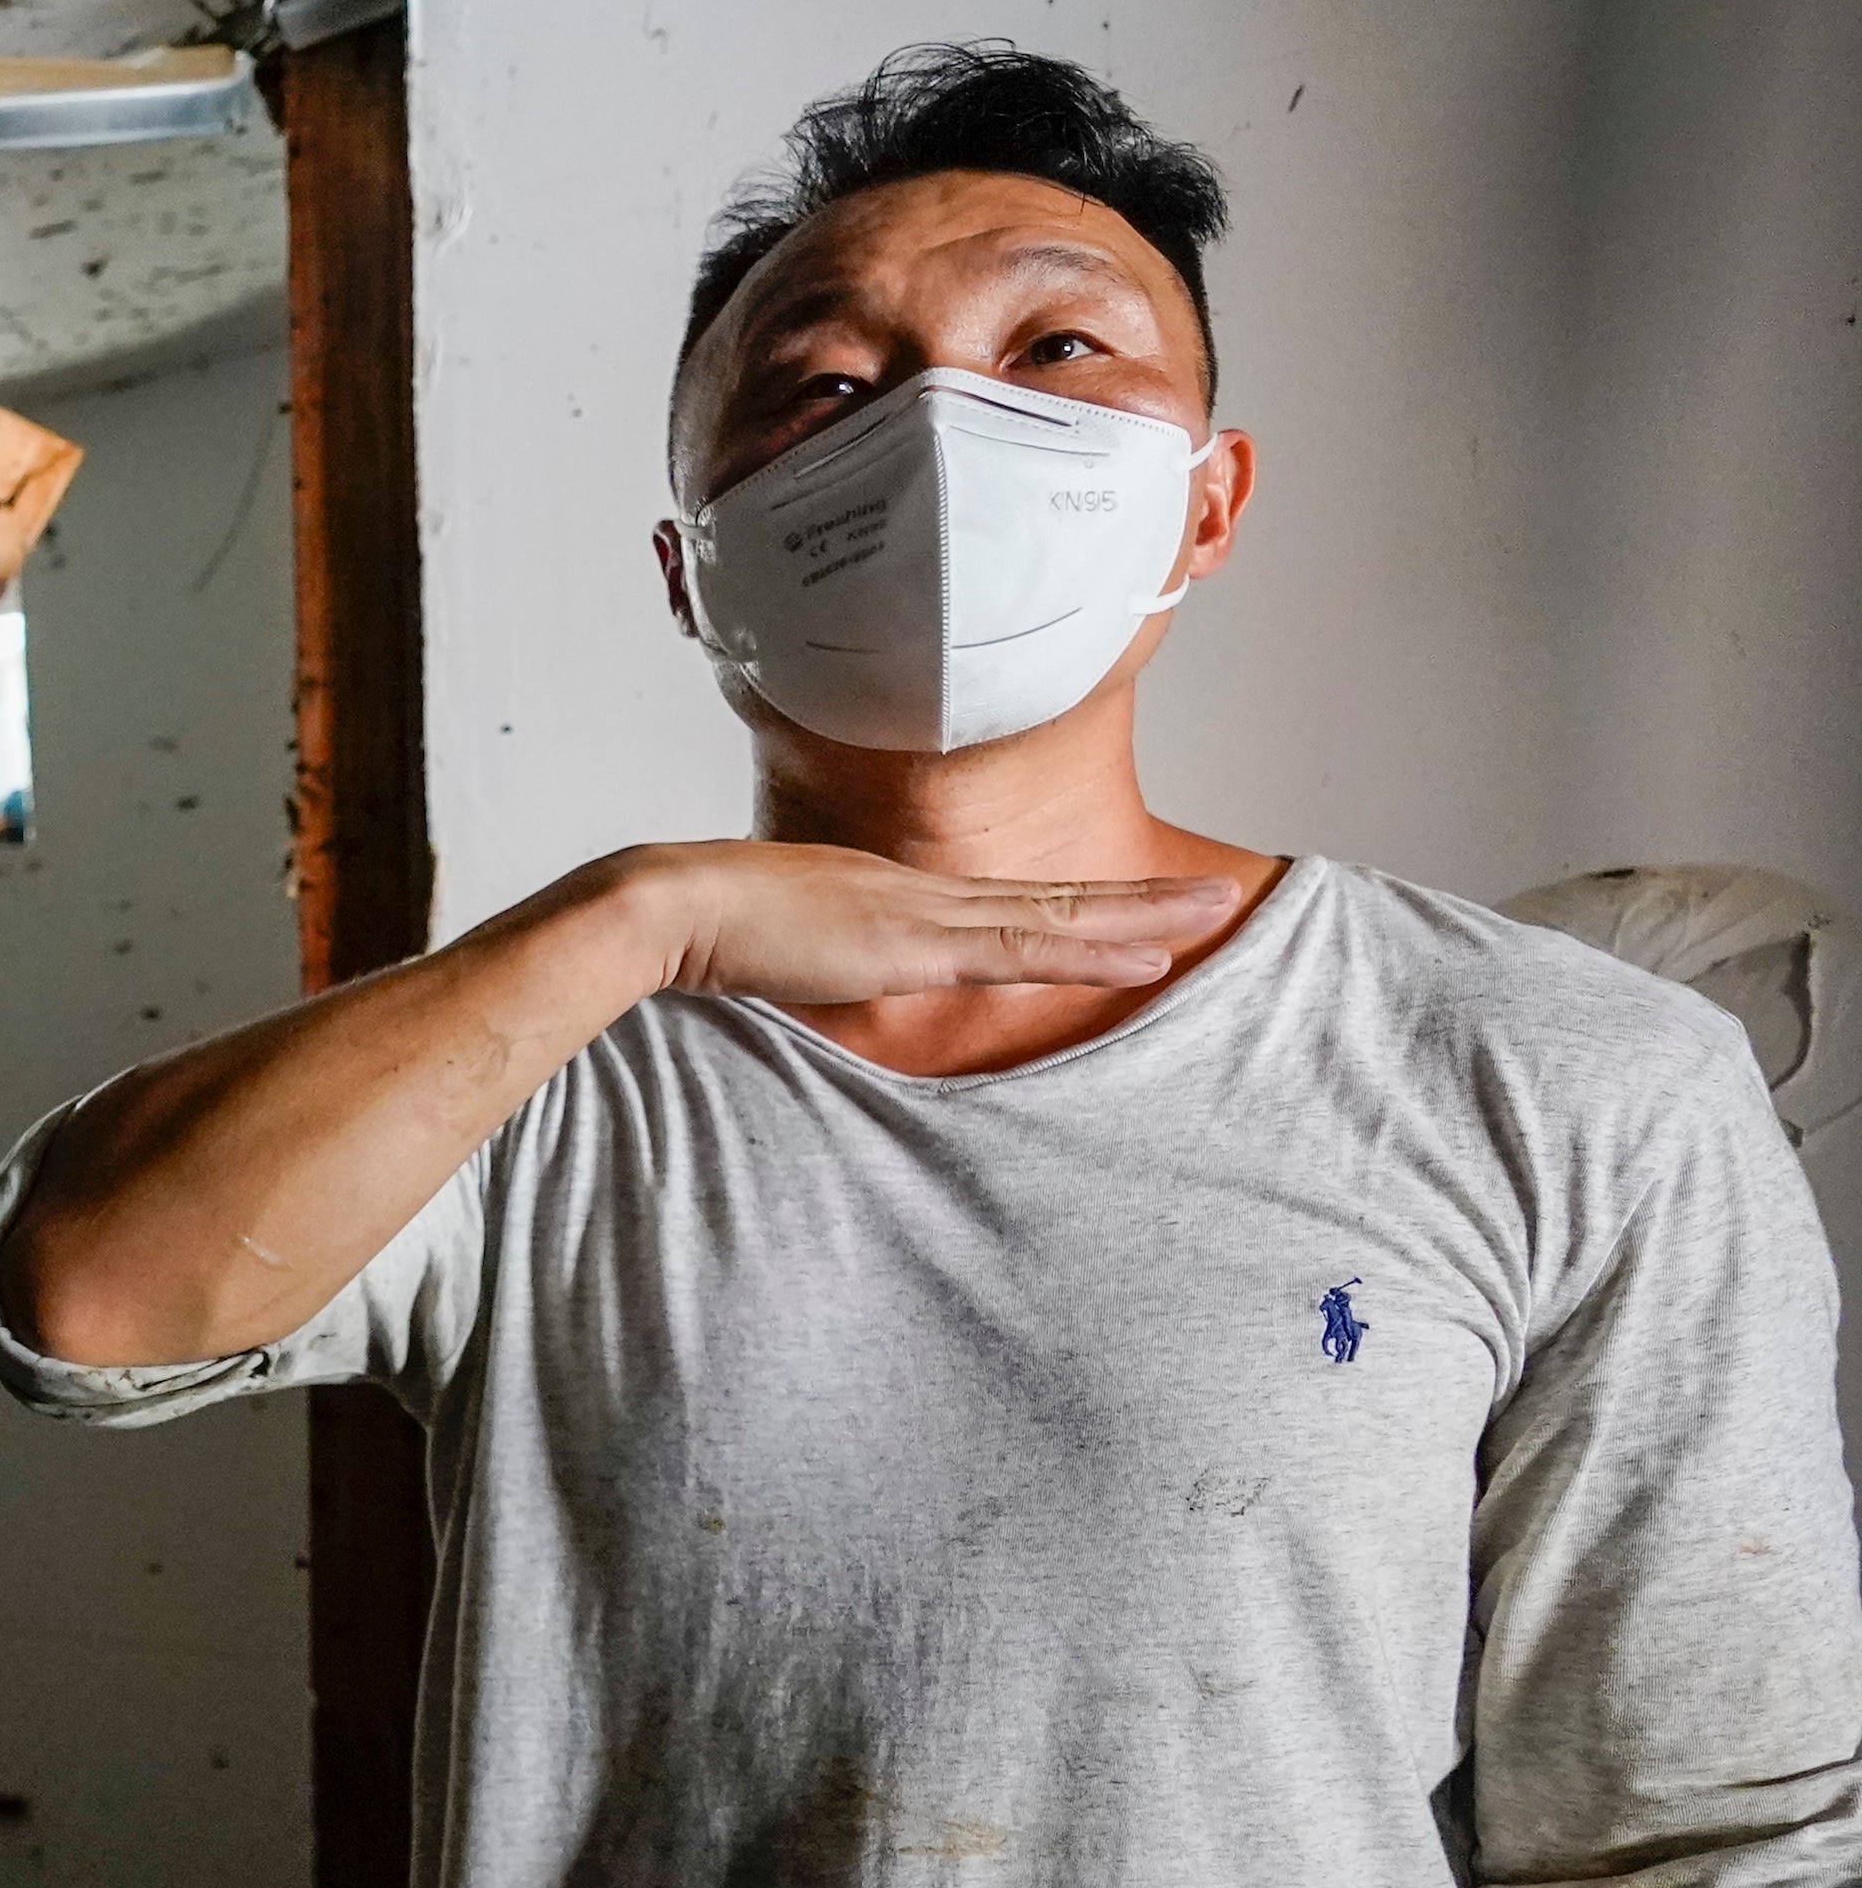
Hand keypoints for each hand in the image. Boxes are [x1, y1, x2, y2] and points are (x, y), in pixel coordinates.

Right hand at [565, 839, 1242, 1011]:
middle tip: (1218, 890)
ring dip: (1143, 914)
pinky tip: (1150, 954)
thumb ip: (821, 973)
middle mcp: (923, 892)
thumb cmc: (702, 932)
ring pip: (1057, 913)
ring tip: (1213, 909)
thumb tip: (827, 996)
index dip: (1078, 903)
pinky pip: (1025, 948)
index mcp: (893, 896)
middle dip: (1141, 896)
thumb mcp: (780, 955)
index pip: (1007, 901)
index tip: (1135, 906)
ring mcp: (923, 911)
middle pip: (1053, 896)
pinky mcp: (915, 941)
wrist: (669, 905)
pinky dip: (1094, 949)